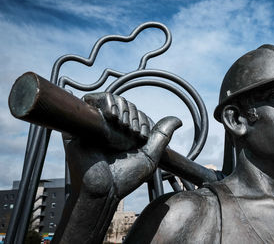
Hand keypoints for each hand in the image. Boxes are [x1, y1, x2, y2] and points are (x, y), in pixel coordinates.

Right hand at [63, 92, 181, 198]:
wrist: (103, 190)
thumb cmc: (125, 178)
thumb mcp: (150, 156)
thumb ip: (162, 136)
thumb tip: (178, 120)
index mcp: (124, 134)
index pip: (135, 113)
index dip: (142, 119)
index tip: (141, 137)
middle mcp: (109, 127)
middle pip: (124, 104)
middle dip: (133, 114)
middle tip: (132, 133)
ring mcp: (95, 125)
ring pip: (110, 99)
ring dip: (121, 107)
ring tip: (122, 125)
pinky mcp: (80, 124)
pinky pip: (91, 101)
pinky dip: (105, 102)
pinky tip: (112, 117)